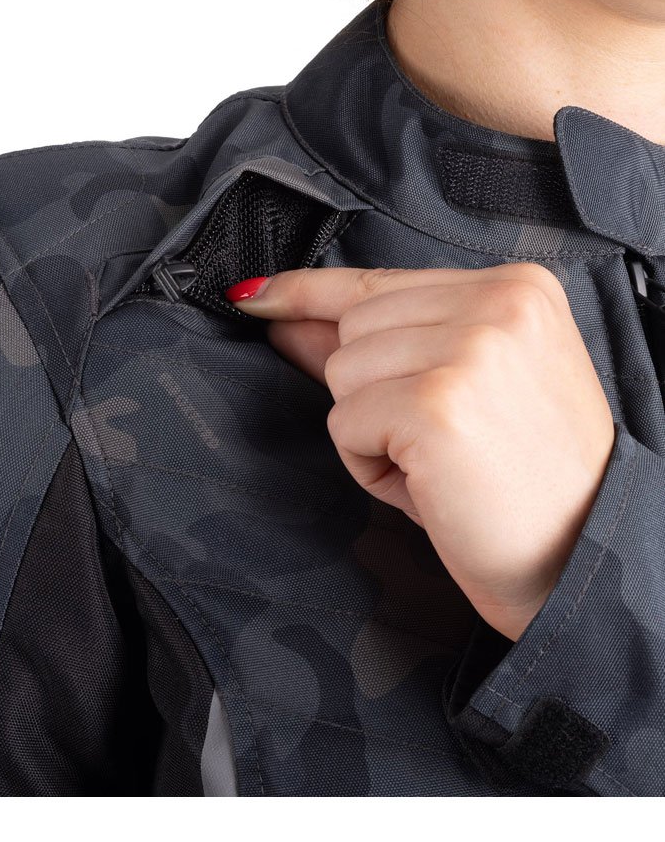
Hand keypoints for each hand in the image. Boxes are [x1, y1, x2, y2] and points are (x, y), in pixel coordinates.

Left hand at [226, 264, 615, 640]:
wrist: (580, 562)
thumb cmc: (526, 484)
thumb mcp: (458, 394)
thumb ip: (377, 345)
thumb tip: (285, 318)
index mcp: (519, 289)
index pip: (383, 279)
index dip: (312, 293)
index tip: (262, 297)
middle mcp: (500, 304)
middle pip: (353, 326)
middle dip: (371, 392)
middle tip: (440, 442)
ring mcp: (471, 350)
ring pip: (342, 371)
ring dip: (371, 431)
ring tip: (441, 463)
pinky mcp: (437, 404)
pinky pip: (345, 423)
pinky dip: (369, 465)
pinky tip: (429, 482)